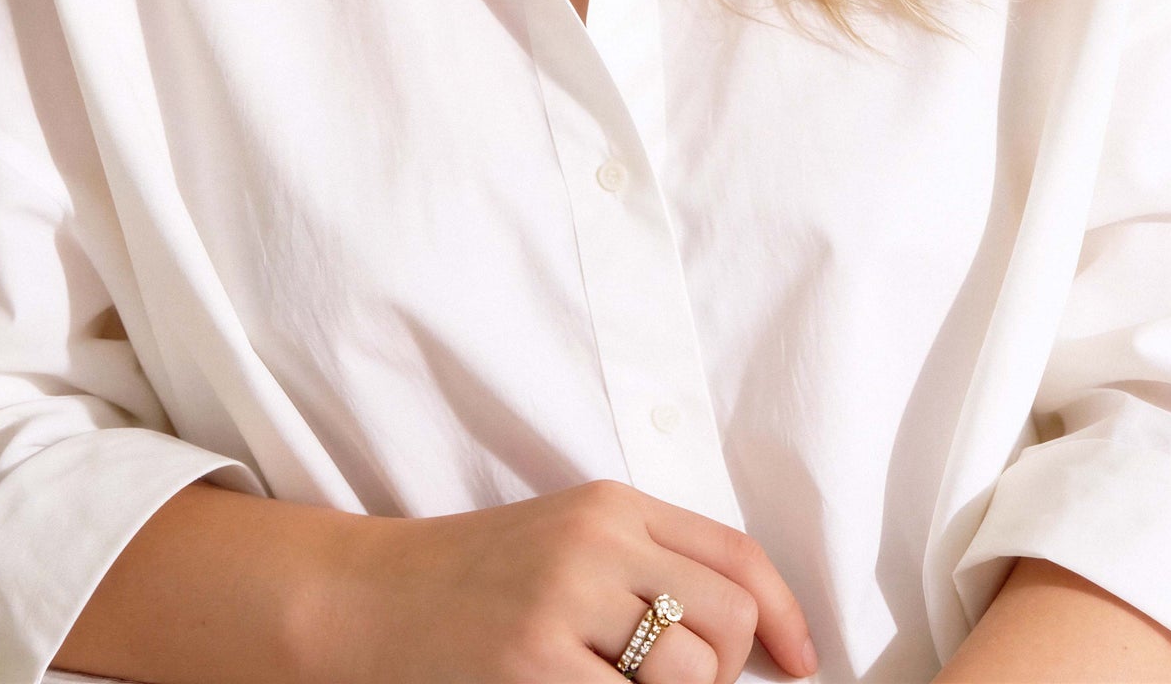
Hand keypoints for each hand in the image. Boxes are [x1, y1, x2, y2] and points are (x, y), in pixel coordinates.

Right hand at [317, 478, 819, 683]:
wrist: (367, 601)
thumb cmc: (476, 582)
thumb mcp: (568, 543)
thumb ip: (649, 566)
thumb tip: (753, 640)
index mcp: (610, 504)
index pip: (737, 554)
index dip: (786, 618)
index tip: (803, 665)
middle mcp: (595, 542)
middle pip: (727, 618)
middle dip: (723, 672)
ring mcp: (563, 604)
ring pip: (690, 673)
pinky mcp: (534, 665)